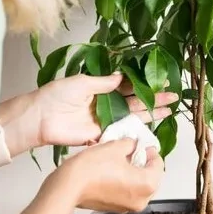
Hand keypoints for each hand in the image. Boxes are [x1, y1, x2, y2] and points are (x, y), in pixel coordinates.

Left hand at [0, 74, 177, 156]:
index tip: (161, 82)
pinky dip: (135, 133)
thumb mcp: (81, 82)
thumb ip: (104, 82)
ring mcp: (104, 121)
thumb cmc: (55, 96)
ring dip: (150, 115)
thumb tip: (123, 77)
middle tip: (174, 97)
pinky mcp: (100, 136)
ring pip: (132, 117)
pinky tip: (151, 130)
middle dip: (154, 100)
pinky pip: (120, 134)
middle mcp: (105, 105)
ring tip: (169, 111)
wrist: (38, 119)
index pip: (128, 86)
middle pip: (135, 102)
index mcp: (100, 89)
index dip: (144, 85)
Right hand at [47, 138, 164, 212]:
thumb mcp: (116, 147)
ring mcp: (127, 207)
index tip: (142, 144)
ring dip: (131, 172)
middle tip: (131, 150)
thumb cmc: (92, 169)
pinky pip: (125, 192)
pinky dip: (122, 181)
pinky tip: (111, 170)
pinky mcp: (114, 208)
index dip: (150, 151)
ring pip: (137, 185)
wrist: (68, 186)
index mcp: (147, 185)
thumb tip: (133, 144)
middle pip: (150, 177)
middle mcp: (141, 200)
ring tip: (119, 158)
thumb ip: (130, 144)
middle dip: (142, 162)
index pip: (158, 164)